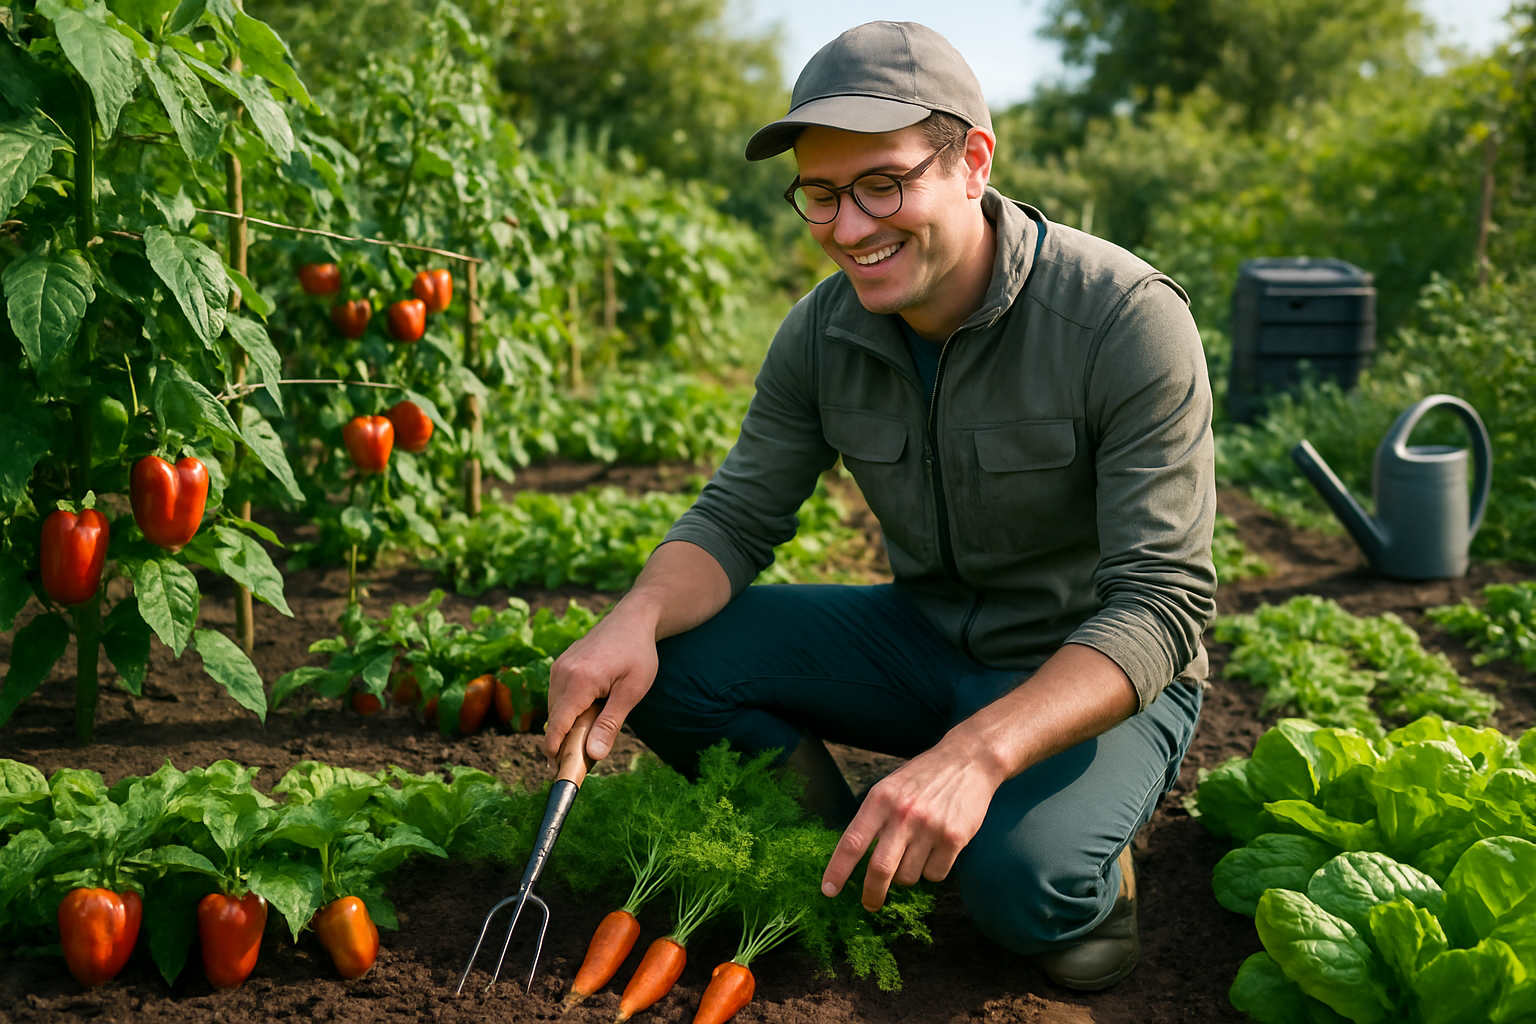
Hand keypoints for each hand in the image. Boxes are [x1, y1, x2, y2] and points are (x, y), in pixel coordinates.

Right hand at [543, 603, 659, 762]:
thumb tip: (594, 755)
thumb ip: (611, 724)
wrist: (633, 619)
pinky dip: (568, 709)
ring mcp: (559, 666)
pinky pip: (558, 695)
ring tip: (586, 738)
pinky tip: (587, 715)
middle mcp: (562, 672)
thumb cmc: (638, 654)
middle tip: (580, 762)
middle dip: (564, 741)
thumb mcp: (632, 691)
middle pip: (555, 718)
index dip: (554, 750)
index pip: (558, 723)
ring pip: (555, 707)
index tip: (557, 772)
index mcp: (580, 680)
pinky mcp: (561, 664)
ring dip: (567, 724)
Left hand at [819, 739, 1003, 910]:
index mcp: (880, 800)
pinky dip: (932, 870)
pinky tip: (937, 849)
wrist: (967, 761)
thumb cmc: (922, 778)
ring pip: (908, 876)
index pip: (851, 842)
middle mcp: (902, 814)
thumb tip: (854, 861)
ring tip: (916, 851)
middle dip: (872, 893)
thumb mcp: (889, 788)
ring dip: (907, 874)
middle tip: (870, 903)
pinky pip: (935, 875)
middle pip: (879, 869)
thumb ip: (873, 819)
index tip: (828, 891)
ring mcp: (929, 827)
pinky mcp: (954, 838)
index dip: (838, 870)